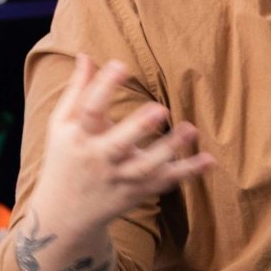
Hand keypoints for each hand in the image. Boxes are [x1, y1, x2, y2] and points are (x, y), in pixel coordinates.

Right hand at [31, 55, 213, 239]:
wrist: (63, 214)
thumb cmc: (65, 159)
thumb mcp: (61, 126)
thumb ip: (76, 91)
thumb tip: (86, 56)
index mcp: (78, 139)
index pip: (89, 111)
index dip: (103, 87)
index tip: (120, 64)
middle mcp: (99, 160)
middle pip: (119, 144)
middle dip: (139, 127)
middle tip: (161, 109)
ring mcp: (120, 178)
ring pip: (147, 167)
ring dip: (170, 149)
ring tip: (191, 129)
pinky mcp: (137, 192)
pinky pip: (165, 182)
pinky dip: (188, 173)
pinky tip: (209, 161)